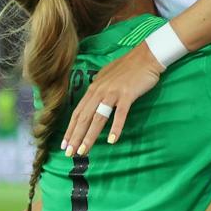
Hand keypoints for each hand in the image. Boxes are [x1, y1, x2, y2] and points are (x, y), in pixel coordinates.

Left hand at [61, 42, 163, 156]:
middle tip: (69, 153)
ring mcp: (113, 93)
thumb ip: (98, 89)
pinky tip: (111, 140)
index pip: (77, 112)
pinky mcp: (127, 95)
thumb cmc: (127, 67)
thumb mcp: (106, 77)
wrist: (146, 56)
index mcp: (94, 88)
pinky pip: (120, 114)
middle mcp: (100, 91)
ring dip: (89, 136)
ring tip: (84, 151)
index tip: (65, 144)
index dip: (70, 129)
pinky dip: (115, 128)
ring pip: (98, 118)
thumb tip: (91, 100)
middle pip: (84, 117)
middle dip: (75, 137)